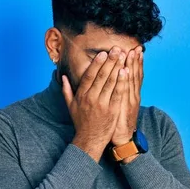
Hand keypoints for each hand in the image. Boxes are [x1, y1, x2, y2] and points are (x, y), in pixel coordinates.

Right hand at [62, 46, 127, 161]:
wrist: (90, 139)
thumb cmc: (81, 122)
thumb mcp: (70, 106)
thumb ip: (67, 90)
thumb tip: (63, 77)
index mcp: (82, 95)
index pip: (90, 75)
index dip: (97, 63)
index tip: (103, 53)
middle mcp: (91, 98)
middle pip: (101, 76)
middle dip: (110, 61)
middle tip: (117, 49)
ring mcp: (102, 104)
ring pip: (110, 82)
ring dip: (117, 68)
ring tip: (123, 56)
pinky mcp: (112, 110)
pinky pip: (118, 93)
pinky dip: (122, 82)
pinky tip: (126, 72)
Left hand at [111, 46, 143, 145]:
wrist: (122, 137)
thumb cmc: (119, 121)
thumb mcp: (120, 104)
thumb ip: (118, 91)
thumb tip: (117, 80)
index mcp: (131, 93)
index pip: (134, 74)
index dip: (135, 62)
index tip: (136, 49)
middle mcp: (133, 95)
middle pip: (135, 74)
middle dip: (135, 60)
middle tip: (137, 47)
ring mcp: (131, 100)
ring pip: (132, 80)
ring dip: (133, 65)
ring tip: (133, 52)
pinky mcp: (126, 107)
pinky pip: (126, 91)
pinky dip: (127, 80)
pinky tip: (127, 70)